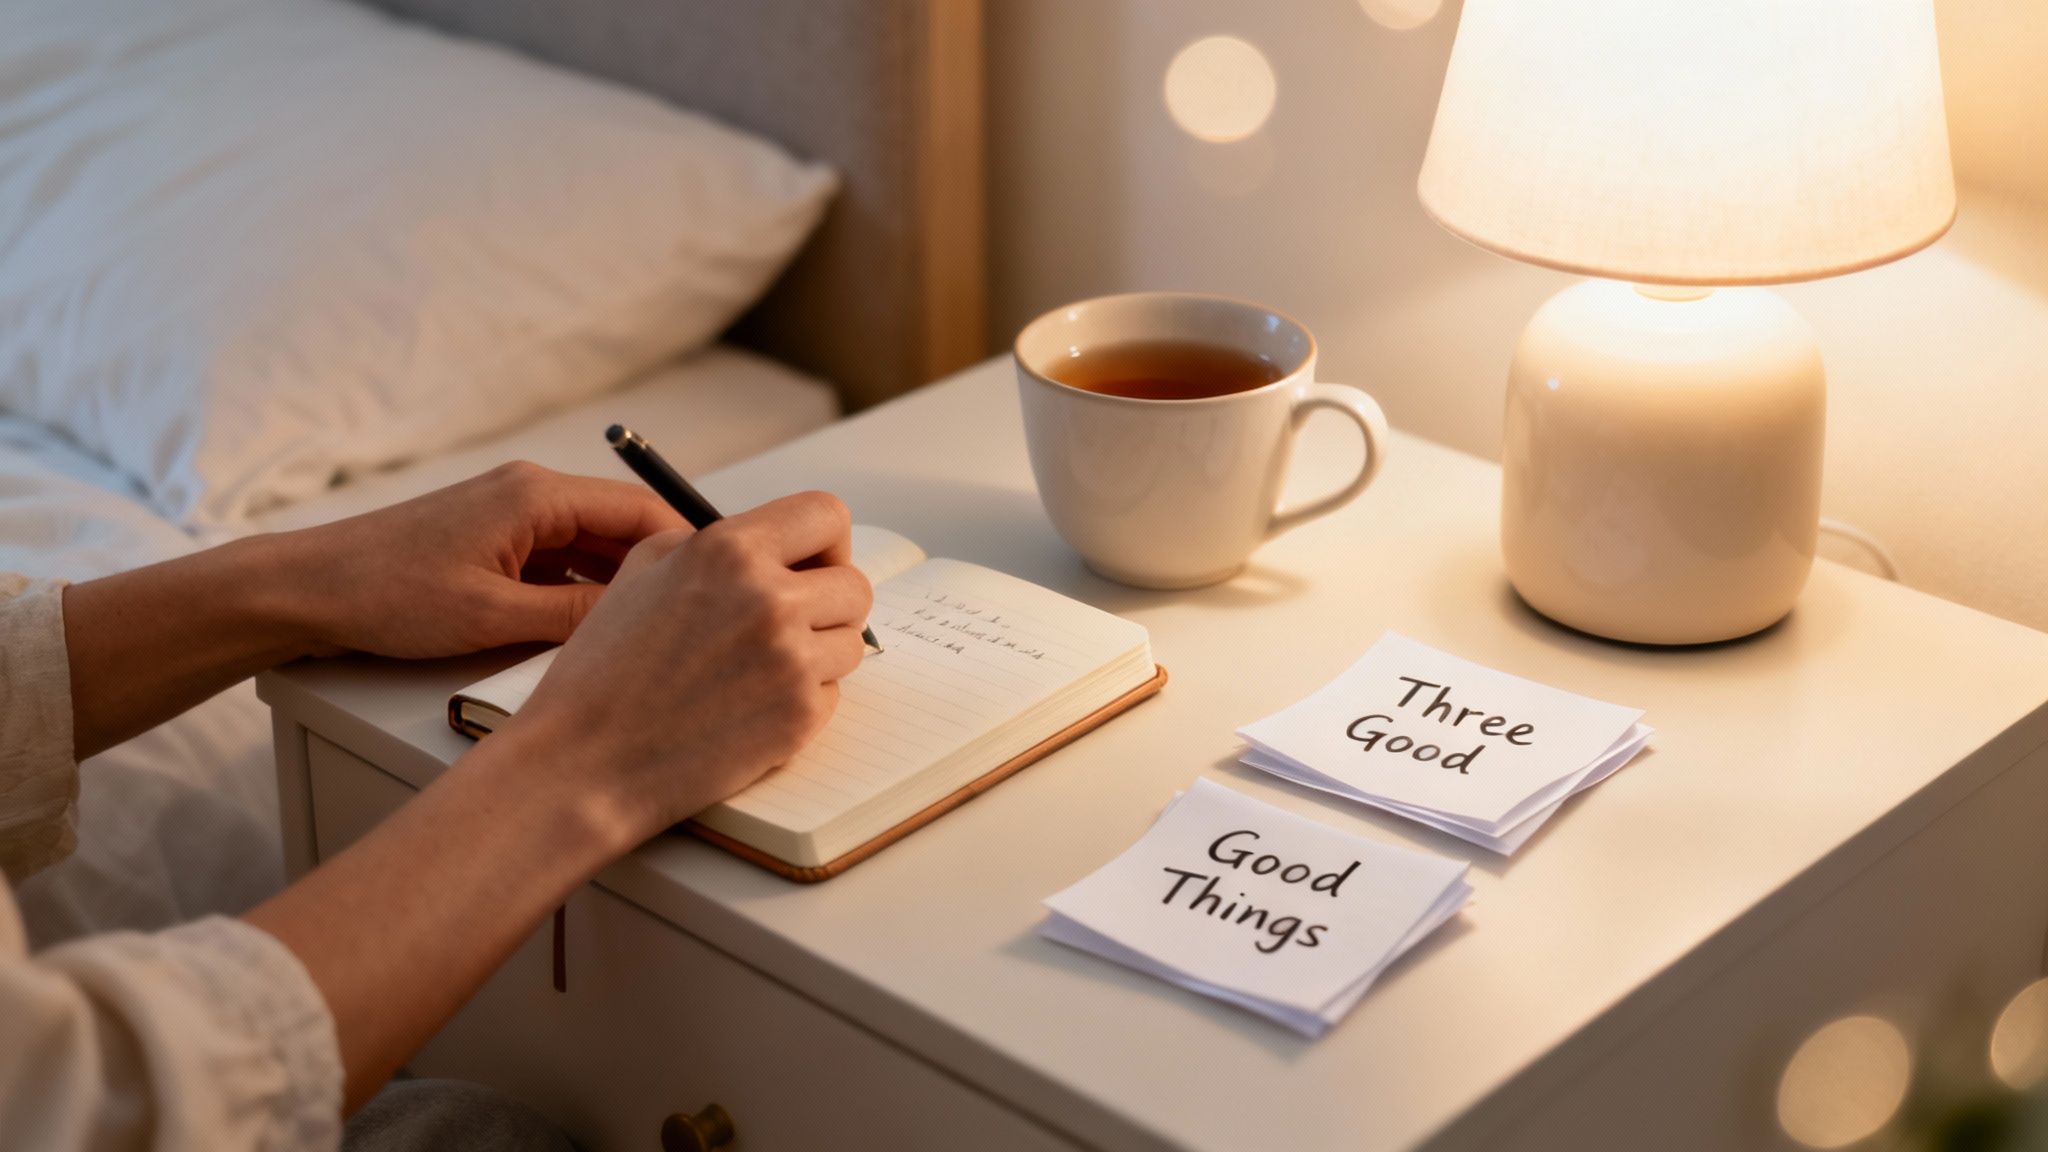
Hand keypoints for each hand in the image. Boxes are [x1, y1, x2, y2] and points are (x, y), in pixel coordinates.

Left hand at [278, 461, 686, 658]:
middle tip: (699, 622)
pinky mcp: (493, 540)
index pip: (643, 510)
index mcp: (538, 495)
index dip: (689, 551)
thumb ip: (577, 616)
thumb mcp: (494, 618)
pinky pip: (560, 561)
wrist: (306, 590)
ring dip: (621, 586)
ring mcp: (511, 515)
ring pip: (593, 548)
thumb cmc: (387, 595)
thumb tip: (643, 619)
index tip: (724, 591)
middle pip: (624, 527)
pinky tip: (595, 632)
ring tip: (655, 634)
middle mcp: (531, 493)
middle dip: (661, 573)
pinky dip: (582, 591)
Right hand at [502, 491, 871, 843]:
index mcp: (729, 551)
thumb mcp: (641, 572)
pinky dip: (801, 701)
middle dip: (829, 603)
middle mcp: (769, 599)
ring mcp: (791, 661)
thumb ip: (710, 543)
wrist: (585, 762)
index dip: (826, 541)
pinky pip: (832, 695)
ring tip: (759, 669)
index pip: (826, 515)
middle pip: (855, 585)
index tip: (811, 563)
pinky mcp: (800, 716)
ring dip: (818, 654)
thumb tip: (768, 542)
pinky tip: (748, 709)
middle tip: (791, 624)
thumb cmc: (603, 669)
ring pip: (850, 644)